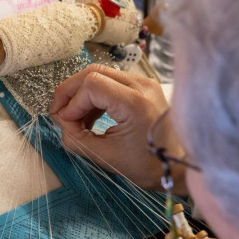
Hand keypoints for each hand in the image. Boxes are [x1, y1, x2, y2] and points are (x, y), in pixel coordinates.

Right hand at [50, 64, 181, 190]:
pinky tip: (90, 116)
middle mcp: (141, 85)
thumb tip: (61, 121)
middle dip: (71, 91)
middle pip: (93, 72)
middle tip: (59, 112)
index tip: (65, 123)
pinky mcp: (144, 87)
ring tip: (75, 118)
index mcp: (134, 103)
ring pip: (101, 74)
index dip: (71, 103)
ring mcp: (144, 83)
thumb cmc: (147, 166)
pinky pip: (111, 81)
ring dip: (82, 93)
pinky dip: (95, 95)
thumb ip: (76, 138)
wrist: (179, 166)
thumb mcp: (105, 157)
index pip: (91, 86)